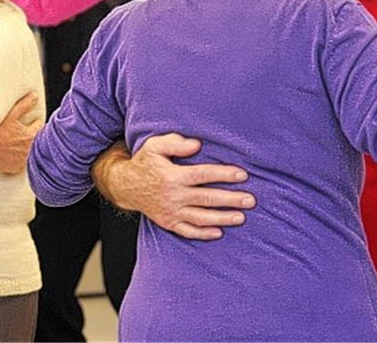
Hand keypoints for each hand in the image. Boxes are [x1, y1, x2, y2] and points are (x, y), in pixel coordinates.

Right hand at [0, 92, 41, 174]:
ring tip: (16, 143)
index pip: (40, 127)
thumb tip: (35, 96)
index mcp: (31, 136)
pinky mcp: (14, 169)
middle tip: (21, 132)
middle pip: (35, 141)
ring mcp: (22, 161)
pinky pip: (22, 164)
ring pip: (30, 153)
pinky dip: (19, 159)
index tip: (29, 122)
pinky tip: (13, 153)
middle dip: (31, 135)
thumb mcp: (11, 114)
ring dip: (26, 148)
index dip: (34, 123)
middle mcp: (29, 151)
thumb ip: (25, 105)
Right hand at [93, 133, 254, 239]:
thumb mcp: (155, 146)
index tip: (242, 174)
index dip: (223, 174)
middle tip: (251, 200)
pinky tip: (218, 233)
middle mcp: (173, 196)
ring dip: (222, 218)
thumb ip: (175, 143)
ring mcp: (171, 212)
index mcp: (172, 176)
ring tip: (241, 217)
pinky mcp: (168, 223)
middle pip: (206, 198)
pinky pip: (187, 231)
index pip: (203, 175)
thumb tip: (197, 145)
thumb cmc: (145, 162)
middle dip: (230, 199)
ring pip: (200, 217)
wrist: (125, 186)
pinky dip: (203, 234)